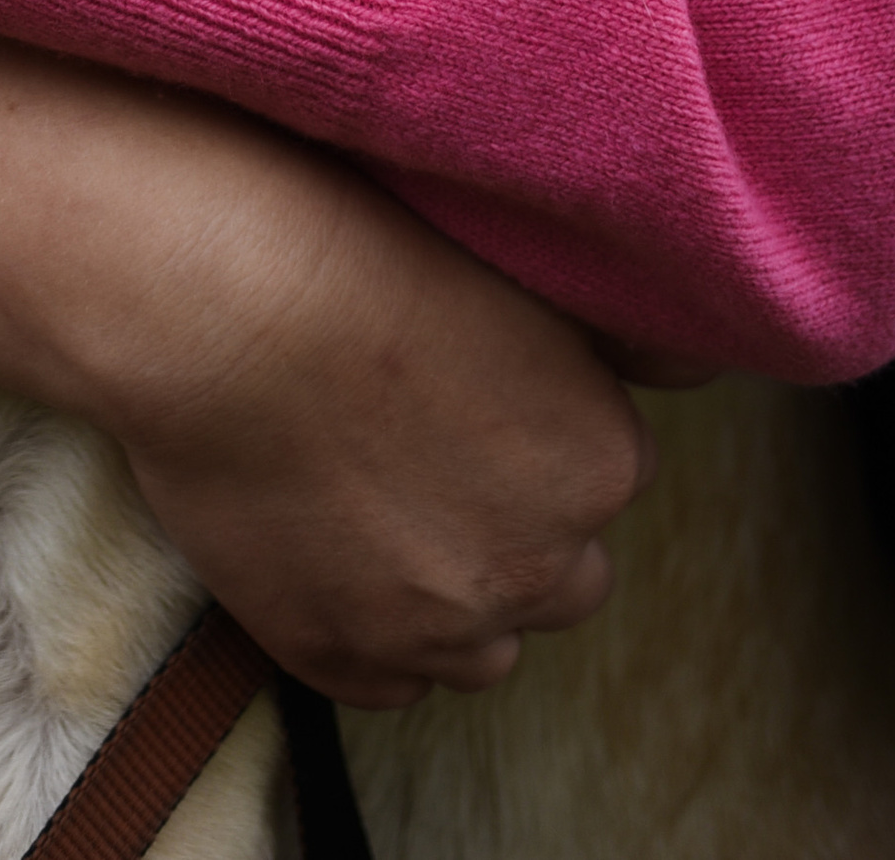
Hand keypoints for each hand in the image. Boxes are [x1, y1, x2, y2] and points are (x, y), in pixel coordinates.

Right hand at [0, 10, 650, 708]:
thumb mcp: (507, 231)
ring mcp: (434, 620)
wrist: (204, 280)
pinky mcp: (334, 649)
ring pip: (472, 631)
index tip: (465, 365)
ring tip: (358, 468)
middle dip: (499, 504)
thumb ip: (605, 296)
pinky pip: (380, 673)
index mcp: (602, 453)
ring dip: (435, 570)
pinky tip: (315, 523)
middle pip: (552, 561)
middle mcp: (544, 559)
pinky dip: (355, 616)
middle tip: (409, 411)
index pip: (599, 463)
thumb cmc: (345, 221)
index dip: (530, 413)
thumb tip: (690, 322)